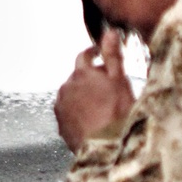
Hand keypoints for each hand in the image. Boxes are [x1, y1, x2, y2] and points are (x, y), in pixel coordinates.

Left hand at [54, 29, 134, 153]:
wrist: (105, 148)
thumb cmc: (116, 114)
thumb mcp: (120, 81)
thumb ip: (112, 55)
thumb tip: (109, 33)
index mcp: (81, 73)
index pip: (84, 56)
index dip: (93, 53)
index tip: (98, 54)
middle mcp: (67, 87)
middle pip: (78, 77)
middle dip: (90, 78)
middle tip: (107, 87)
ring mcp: (62, 107)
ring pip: (72, 95)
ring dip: (83, 96)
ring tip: (101, 107)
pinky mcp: (61, 125)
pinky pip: (69, 113)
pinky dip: (78, 113)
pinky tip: (91, 120)